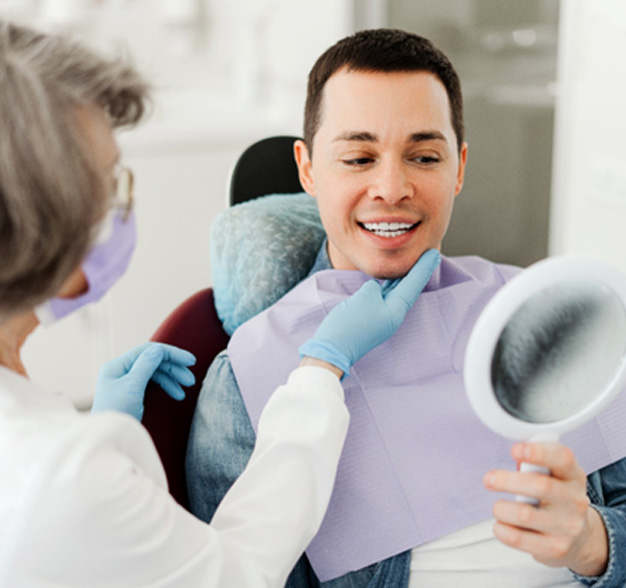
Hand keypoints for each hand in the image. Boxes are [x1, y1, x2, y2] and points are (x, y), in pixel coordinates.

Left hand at [92, 342, 195, 420]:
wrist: (108, 441)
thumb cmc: (117, 414)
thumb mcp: (132, 386)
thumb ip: (146, 365)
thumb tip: (159, 349)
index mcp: (117, 366)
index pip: (148, 351)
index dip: (171, 354)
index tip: (190, 361)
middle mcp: (121, 371)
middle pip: (153, 361)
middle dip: (173, 369)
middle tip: (191, 381)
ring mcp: (125, 382)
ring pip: (154, 373)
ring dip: (172, 379)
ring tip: (184, 391)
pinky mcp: (131, 393)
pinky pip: (152, 383)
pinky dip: (165, 386)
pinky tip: (176, 394)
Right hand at [298, 249, 439, 374]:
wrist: (332, 349)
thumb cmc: (349, 324)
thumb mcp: (364, 297)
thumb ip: (374, 287)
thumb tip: (375, 288)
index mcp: (395, 311)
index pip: (413, 285)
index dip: (423, 268)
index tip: (435, 253)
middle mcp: (392, 315)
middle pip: (407, 288)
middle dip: (416, 271)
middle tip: (428, 254)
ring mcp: (380, 318)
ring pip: (394, 293)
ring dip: (402, 277)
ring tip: (410, 262)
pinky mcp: (369, 318)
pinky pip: (382, 298)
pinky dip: (387, 286)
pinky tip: (386, 279)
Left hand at [484, 442, 608, 576]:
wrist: (579, 539)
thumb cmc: (558, 500)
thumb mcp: (555, 476)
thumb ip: (536, 463)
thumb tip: (517, 455)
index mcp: (573, 476)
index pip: (562, 458)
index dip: (538, 452)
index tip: (515, 449)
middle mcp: (574, 500)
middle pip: (540, 485)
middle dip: (507, 480)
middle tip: (489, 479)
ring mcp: (567, 527)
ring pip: (524, 514)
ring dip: (501, 508)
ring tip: (499, 507)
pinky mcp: (555, 549)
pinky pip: (517, 538)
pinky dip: (501, 529)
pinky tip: (502, 524)